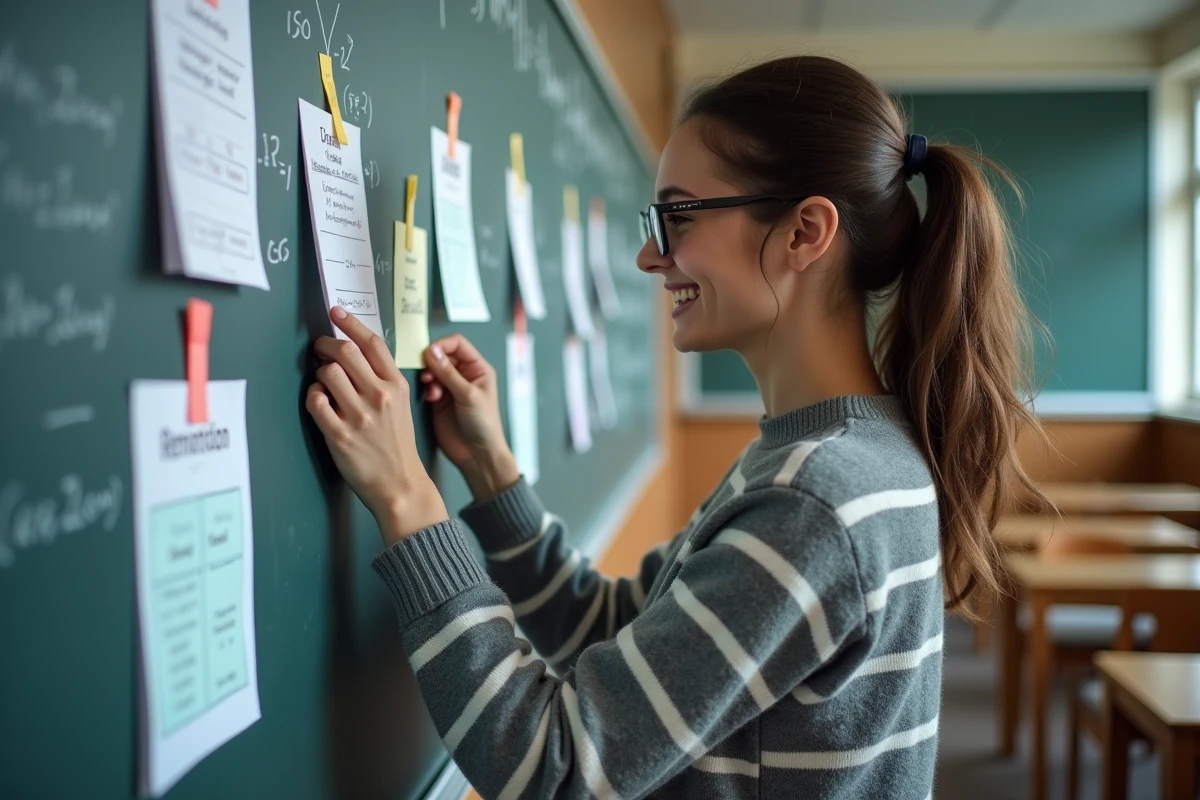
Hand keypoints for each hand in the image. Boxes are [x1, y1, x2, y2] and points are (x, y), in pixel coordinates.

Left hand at [305, 307, 447, 544]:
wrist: (400, 485)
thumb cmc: (398, 445)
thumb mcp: (402, 405)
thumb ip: (383, 379)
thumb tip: (355, 353)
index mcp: (396, 386)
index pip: (372, 344)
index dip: (351, 322)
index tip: (336, 312)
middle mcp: (379, 397)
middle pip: (345, 351)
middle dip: (326, 344)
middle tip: (320, 348)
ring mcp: (359, 416)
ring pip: (328, 374)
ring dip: (320, 373)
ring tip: (323, 383)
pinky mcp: (340, 435)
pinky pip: (315, 402)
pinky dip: (313, 397)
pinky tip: (320, 402)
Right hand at [419, 334, 518, 502]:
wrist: (477, 454)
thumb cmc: (484, 425)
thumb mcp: (468, 396)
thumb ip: (449, 373)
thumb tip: (433, 351)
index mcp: (478, 369)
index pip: (458, 344)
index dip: (443, 345)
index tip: (429, 353)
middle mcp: (464, 375)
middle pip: (442, 355)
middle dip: (432, 362)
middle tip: (427, 373)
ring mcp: (450, 387)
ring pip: (432, 370)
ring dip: (428, 376)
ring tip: (430, 389)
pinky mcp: (439, 400)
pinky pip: (427, 386)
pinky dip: (426, 388)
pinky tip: (430, 398)